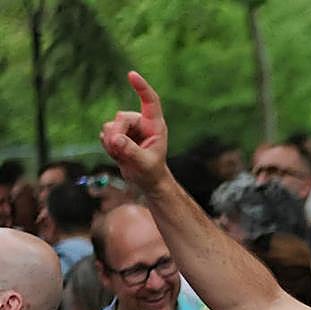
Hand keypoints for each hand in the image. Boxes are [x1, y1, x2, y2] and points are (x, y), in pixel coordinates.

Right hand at [99, 71, 169, 192]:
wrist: (145, 180)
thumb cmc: (151, 171)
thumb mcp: (143, 163)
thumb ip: (130, 151)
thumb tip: (116, 138)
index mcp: (154, 126)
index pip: (150, 101)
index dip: (142, 87)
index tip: (131, 75)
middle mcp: (141, 123)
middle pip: (121, 118)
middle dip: (116, 134)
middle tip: (119, 151)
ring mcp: (127, 128)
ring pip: (109, 126)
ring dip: (111, 143)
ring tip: (122, 156)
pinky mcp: (117, 134)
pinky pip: (104, 135)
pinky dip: (107, 147)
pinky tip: (117, 156)